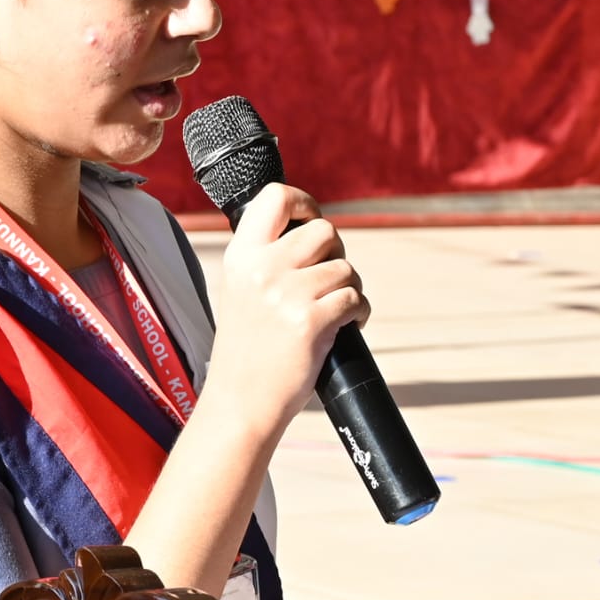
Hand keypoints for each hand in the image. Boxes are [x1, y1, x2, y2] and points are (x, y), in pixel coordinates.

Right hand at [208, 183, 368, 437]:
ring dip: (349, 289)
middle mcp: (261, 269)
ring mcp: (286, 294)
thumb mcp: (241, 291)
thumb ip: (267, 259)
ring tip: (333, 312)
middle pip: (324, 230)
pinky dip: (358, 313)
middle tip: (327, 280)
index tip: (311, 218)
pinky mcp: (311, 321)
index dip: (303, 201)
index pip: (275, 197)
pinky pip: (355, 299)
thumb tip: (316, 233)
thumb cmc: (247, 350)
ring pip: (346, 268)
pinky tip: (343, 328)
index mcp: (240, 257)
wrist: (241, 402)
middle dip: (336, 253)